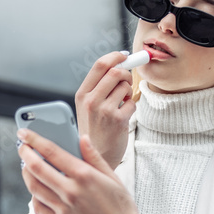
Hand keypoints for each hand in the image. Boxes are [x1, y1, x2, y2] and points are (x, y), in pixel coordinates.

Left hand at [17, 128, 156, 213]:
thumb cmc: (123, 208)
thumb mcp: (113, 178)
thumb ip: (94, 157)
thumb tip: (82, 138)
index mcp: (85, 176)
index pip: (52, 152)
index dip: (34, 140)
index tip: (24, 133)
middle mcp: (71, 191)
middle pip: (37, 168)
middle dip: (25, 154)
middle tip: (22, 147)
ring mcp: (64, 209)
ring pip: (34, 188)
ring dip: (26, 174)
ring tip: (26, 166)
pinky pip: (39, 209)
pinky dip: (34, 198)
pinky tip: (37, 192)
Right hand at [74, 51, 135, 169]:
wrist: (93, 157)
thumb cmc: (93, 130)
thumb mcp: (87, 107)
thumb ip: (99, 87)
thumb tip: (119, 63)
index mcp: (82, 94)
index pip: (99, 65)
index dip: (115, 56)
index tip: (124, 55)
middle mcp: (91, 101)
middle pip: (116, 72)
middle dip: (126, 73)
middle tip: (126, 81)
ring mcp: (104, 111)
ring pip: (125, 87)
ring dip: (128, 92)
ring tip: (121, 104)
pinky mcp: (118, 121)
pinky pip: (132, 103)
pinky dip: (131, 107)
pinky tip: (123, 117)